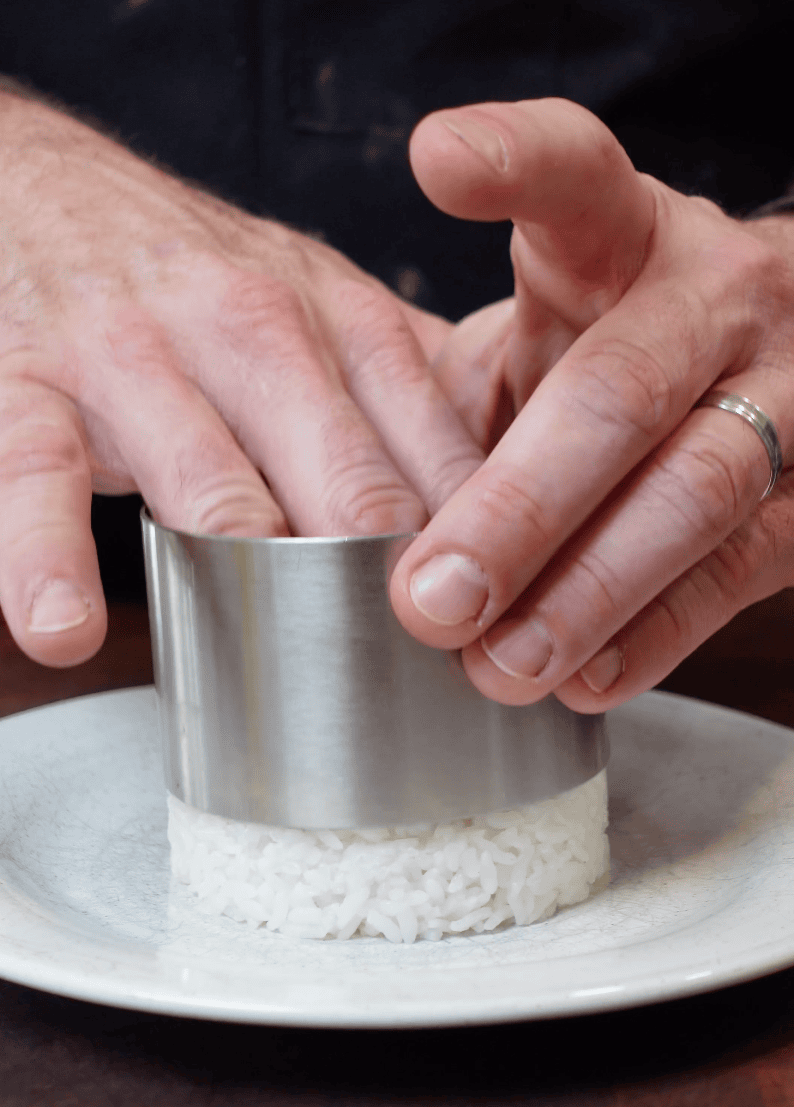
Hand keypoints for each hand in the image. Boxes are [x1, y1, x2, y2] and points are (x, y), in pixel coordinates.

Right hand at [0, 90, 485, 666]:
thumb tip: (512, 498)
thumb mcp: (328, 310)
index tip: (497, 641)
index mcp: (349, 327)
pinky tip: (64, 625)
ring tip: (271, 655)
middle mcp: (256, 332)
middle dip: (388, 576)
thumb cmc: (207, 283)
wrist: (52, 192)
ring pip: (211, 480)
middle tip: (416, 661)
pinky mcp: (31, 382)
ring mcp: (140, 354)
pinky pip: (40, 475)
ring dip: (247, 567)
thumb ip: (414, 394)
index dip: (482, 560)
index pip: (441, 459)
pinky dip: (47, 555)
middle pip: (347, 480)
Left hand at [390, 97, 793, 710]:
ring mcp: (784, 392)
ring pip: (694, 492)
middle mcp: (716, 299)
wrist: (766, 367)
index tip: (441, 163)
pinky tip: (584, 677)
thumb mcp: (542, 333)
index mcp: (626, 238)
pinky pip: (737, 574)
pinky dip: (655, 634)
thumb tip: (350, 506)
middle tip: (433, 597)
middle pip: (619, 394)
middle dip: (519, 509)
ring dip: (588, 592)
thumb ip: (461, 394)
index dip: (515, 162)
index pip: (577, 178)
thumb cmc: (610, 353)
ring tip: (501, 662)